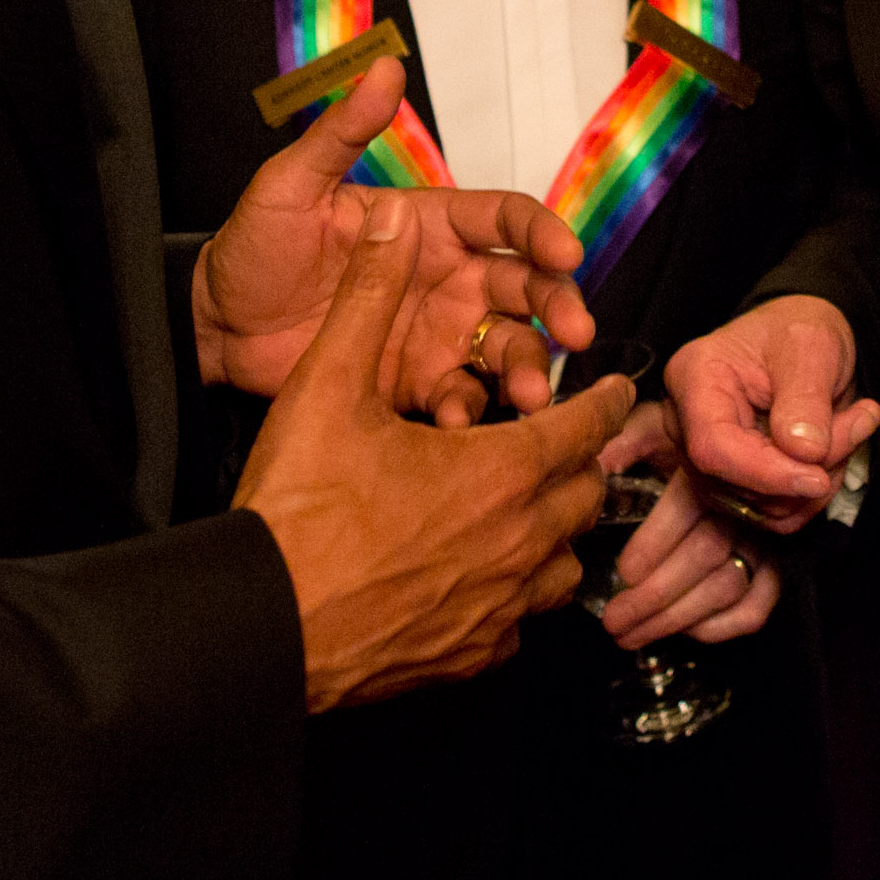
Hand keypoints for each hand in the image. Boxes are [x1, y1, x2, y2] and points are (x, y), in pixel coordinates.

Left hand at [195, 58, 594, 416]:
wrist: (215, 329)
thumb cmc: (253, 248)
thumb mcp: (291, 184)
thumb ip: (343, 132)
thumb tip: (383, 67)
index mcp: (429, 224)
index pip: (504, 221)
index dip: (542, 233)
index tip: (567, 252)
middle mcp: (447, 278)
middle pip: (527, 287)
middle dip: (561, 307)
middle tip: (576, 334)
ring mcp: (436, 334)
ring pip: (508, 346)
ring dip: (528, 367)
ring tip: (528, 396)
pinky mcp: (416, 384)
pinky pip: (462, 396)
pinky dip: (471, 411)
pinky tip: (459, 424)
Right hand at [234, 197, 636, 710]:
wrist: (261, 623)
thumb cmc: (295, 511)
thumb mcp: (327, 384)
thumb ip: (369, 296)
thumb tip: (393, 224)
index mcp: (499, 472)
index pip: (585, 426)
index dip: (604, 401)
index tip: (617, 391)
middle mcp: (516, 543)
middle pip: (585, 496)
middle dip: (580, 464)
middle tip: (564, 444)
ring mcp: (498, 607)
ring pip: (562, 565)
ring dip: (554, 532)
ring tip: (528, 511)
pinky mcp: (470, 655)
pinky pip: (520, 623)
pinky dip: (515, 596)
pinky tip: (483, 580)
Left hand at [593, 400, 783, 649]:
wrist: (762, 427)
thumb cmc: (701, 423)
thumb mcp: (661, 420)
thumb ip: (632, 438)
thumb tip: (598, 464)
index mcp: (714, 468)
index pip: (688, 507)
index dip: (655, 541)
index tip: (624, 571)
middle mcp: (746, 502)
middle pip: (705, 554)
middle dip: (655, 595)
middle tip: (614, 621)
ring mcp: (766, 537)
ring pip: (727, 585)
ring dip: (678, 618)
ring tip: (633, 635)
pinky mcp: (779, 564)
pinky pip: (759, 605)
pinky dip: (723, 625)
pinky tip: (687, 632)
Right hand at [664, 294, 877, 531]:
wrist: (803, 340)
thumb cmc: (798, 328)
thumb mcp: (811, 344)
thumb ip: (806, 396)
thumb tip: (804, 451)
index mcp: (695, 379)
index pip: (713, 448)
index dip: (766, 473)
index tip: (818, 477)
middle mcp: (690, 424)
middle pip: (739, 484)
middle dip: (808, 469)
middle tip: (860, 421)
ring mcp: (710, 458)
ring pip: (764, 507)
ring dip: (820, 479)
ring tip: (851, 427)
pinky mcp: (735, 481)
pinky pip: (777, 512)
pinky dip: (815, 492)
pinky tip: (835, 449)